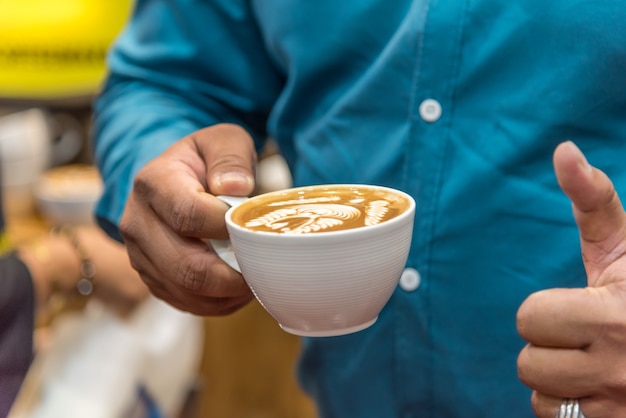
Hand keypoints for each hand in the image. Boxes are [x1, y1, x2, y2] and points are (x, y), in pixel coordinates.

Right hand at [119, 123, 256, 314]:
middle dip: (231, 275)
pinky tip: (237, 288)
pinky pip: (185, 303)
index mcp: (153, 183)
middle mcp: (137, 222)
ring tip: (253, 279)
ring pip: (185, 291)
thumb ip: (231, 157)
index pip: (189, 214)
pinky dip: (217, 303)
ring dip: (227, 293)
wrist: (175, 179)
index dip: (227, 228)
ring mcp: (139, 255)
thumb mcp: (223, 141)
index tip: (251, 228)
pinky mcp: (151, 278)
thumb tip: (236, 188)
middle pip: (185, 265)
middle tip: (261, 267)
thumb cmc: (205, 161)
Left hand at [517, 141, 625, 416]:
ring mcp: (620, 406)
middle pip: (528, 361)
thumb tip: (563, 149)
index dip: (546, 311)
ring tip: (595, 363)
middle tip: (585, 336)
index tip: (580, 306)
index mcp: (617, 315)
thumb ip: (593, 201)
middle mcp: (622, 367)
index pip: (529, 318)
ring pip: (541, 396)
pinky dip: (571, 409)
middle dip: (549, 346)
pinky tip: (599, 390)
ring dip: (559, 380)